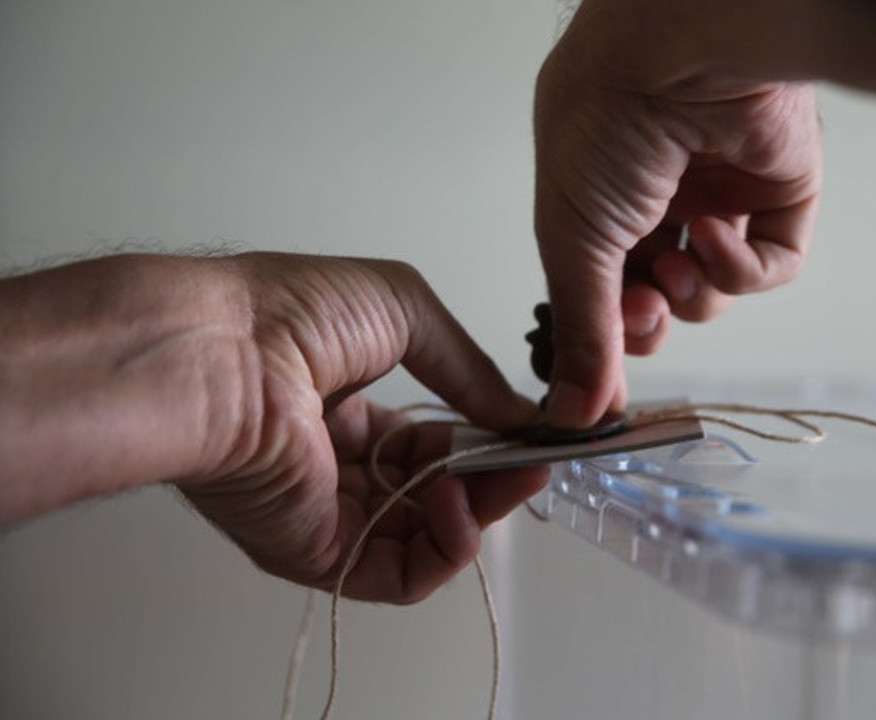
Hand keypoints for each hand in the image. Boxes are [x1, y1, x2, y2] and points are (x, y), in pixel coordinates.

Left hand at [0, 252, 544, 602]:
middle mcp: (338, 466)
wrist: (222, 355)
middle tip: (534, 460)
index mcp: (346, 409)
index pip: (430, 441)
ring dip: (481, 510)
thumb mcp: (406, 310)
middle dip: (494, 476)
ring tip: (504, 476)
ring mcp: (330, 514)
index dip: (483, 438)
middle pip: (436, 491)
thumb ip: (470, 369)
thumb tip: (520, 416)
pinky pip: (403, 575)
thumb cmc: (295, 314)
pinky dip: (449, 547)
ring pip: (428, 537)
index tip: (531, 432)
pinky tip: (458, 502)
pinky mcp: (322, 555)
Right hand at [533, 0, 875, 427]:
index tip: (597, 374)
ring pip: (712, 289)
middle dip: (648, 319)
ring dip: (694, 292)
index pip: (600, 284)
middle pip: (658, 296)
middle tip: (642, 313)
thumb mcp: (572, 239)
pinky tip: (716, 233)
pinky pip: (768, 263)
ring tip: (677, 260)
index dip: (603, 328)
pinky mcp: (777, 194)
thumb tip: (573, 413)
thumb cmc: (606, 120)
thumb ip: (581, 332)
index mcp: (597, 193)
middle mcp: (658, 193)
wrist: (683, 53)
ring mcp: (720, 192)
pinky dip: (742, 266)